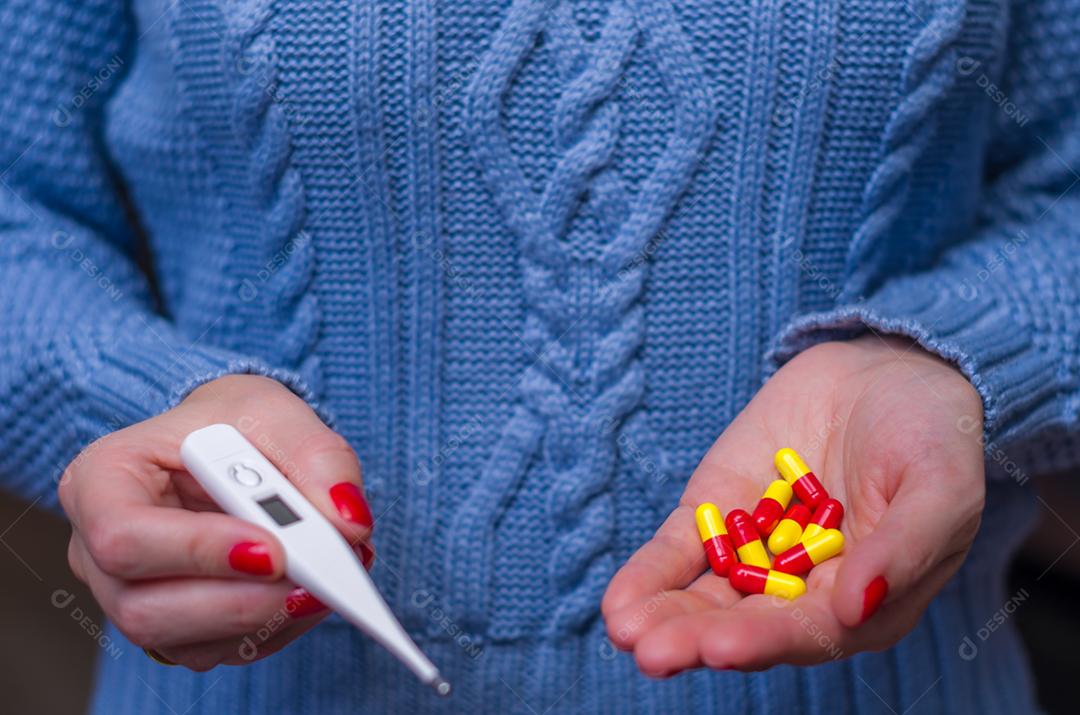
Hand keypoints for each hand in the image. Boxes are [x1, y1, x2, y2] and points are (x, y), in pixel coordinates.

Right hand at [58, 374, 374, 670]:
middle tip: (315, 583)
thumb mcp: (276, 411)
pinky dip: (276, 629)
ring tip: (328, 585)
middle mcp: (99, 551)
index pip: (123, 535)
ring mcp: (132, 597)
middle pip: (146, 608)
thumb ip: (317, 457)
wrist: (232, 446)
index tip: (274, 550)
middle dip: (241, 602)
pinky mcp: (176, 628)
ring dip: (266, 620)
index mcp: (102, 480)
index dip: (197, 551)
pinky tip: (314, 593)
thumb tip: (349, 522)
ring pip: (185, 642)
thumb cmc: (235, 422)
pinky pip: (220, 650)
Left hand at [602, 336, 984, 674]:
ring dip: (664, 616)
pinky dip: (649, 574)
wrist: (888, 372)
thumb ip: (904, 549)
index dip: (764, 641)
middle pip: (744, 623)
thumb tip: (856, 609)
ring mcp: (755, 552)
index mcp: (863, 601)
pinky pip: (679, 551)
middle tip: (652, 653)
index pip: (808, 633)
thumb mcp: (940, 487)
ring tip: (623, 630)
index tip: (720, 647)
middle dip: (696, 638)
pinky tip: (619, 602)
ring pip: (703, 595)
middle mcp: (803, 590)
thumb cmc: (932, 437)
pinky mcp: (717, 512)